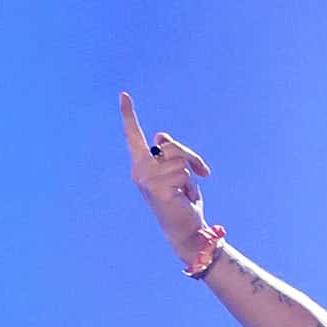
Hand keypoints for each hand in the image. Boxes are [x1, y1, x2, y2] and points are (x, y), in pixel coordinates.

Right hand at [119, 90, 211, 261]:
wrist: (187, 232)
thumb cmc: (183, 202)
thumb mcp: (177, 171)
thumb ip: (169, 152)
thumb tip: (160, 135)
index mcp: (141, 164)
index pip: (134, 136)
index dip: (129, 115)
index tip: (124, 94)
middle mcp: (139, 170)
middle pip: (170, 144)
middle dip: (190, 157)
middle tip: (202, 172)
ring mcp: (146, 180)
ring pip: (179, 159)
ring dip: (191, 174)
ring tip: (187, 191)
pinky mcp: (157, 189)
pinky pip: (183, 173)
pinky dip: (191, 185)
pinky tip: (185, 198)